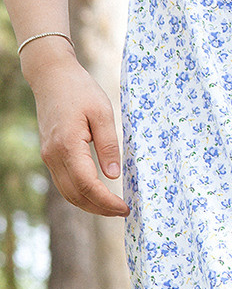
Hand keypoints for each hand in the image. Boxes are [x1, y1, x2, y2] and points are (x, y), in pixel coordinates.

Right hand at [24, 38, 125, 215]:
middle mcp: (54, 156)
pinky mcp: (49, 154)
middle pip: (75, 195)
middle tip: (123, 212)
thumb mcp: (102, 113)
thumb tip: (114, 175)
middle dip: (99, 208)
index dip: (106, 201)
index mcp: (67, 146)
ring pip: (67, 192)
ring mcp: (49, 156)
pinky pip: (64, 182)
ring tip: (112, 207)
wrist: (52, 77)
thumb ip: (108, 145)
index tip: (125, 208)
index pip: (87, 185)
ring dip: (89, 204)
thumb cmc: (80, 90)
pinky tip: (97, 193)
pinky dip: (80, 193)